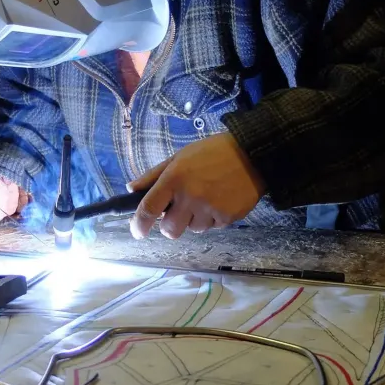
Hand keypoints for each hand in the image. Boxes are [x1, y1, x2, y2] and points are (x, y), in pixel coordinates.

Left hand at [128, 133, 265, 239]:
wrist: (252, 154)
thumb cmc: (213, 153)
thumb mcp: (179, 156)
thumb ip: (154, 175)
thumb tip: (132, 190)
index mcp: (174, 178)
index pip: (148, 209)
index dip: (138, 225)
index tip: (137, 231)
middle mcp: (190, 196)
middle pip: (169, 230)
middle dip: (170, 225)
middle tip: (179, 211)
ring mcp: (209, 209)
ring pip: (192, 229)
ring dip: (194, 220)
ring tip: (206, 198)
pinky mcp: (227, 218)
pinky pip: (212, 227)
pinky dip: (212, 218)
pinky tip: (220, 200)